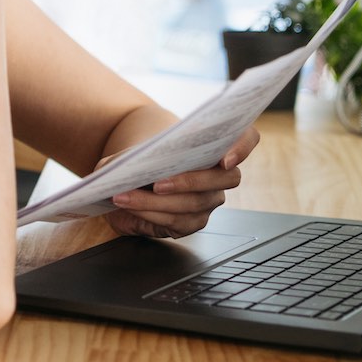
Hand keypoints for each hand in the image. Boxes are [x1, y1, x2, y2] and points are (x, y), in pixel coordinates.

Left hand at [105, 124, 256, 237]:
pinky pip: (176, 222)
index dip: (242, 147)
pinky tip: (129, 207)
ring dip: (154, 202)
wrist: (136, 169)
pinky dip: (149, 214)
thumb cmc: (143, 152)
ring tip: (124, 196)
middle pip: (219, 180)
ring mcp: (209, 201)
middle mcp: (220, 176)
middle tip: (157, 183)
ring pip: (192, 204)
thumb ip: (130, 153)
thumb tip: (114, 169)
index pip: (247, 138)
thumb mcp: (134, 146)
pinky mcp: (192, 222)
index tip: (225, 158)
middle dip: (187, 182)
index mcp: (218, 145)